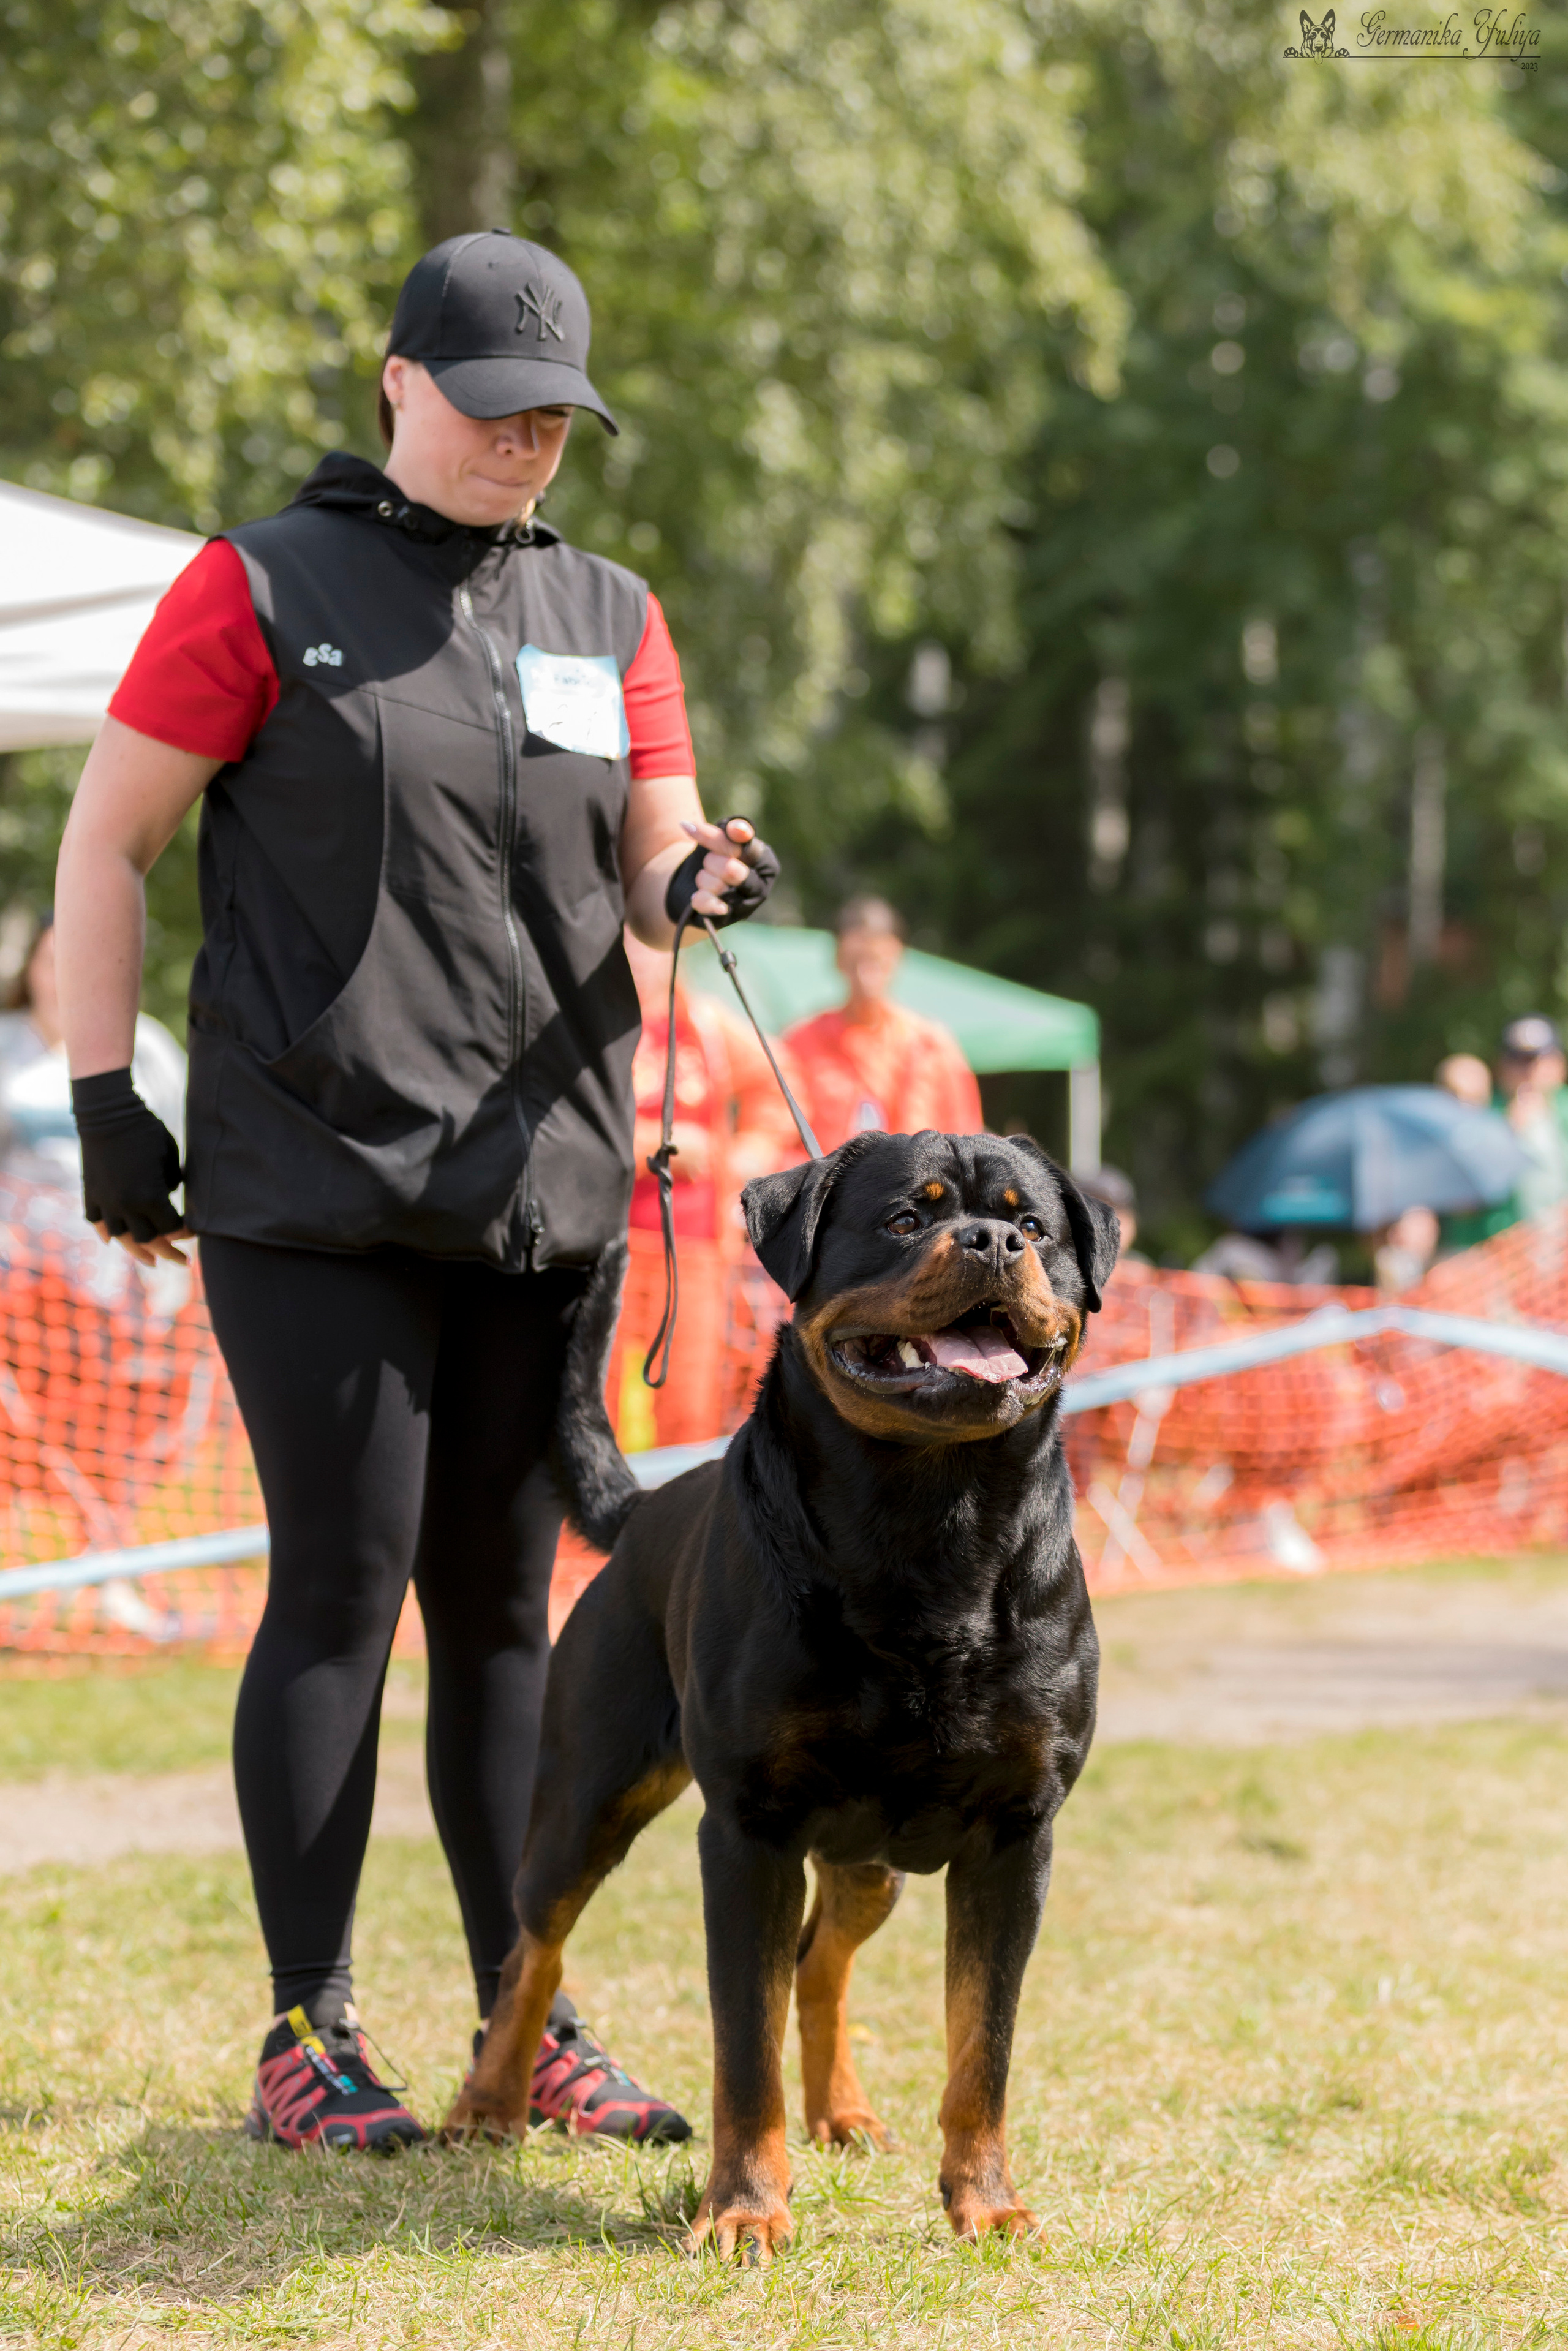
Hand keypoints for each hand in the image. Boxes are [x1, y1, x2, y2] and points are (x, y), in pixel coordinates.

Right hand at [72, 1068, 189, 1264]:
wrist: (107, 1114)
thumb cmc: (146, 1131)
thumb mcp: (170, 1157)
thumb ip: (171, 1183)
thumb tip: (169, 1197)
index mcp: (150, 1197)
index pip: (171, 1228)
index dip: (185, 1233)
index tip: (194, 1232)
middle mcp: (126, 1206)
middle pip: (149, 1241)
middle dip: (168, 1252)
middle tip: (183, 1262)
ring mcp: (105, 1201)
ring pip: (121, 1238)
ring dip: (137, 1251)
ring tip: (150, 1261)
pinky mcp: (90, 1193)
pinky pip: (96, 1222)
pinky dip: (105, 1233)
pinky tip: (112, 1241)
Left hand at [664, 817, 779, 929]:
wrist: (690, 883)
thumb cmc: (712, 855)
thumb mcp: (719, 836)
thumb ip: (729, 828)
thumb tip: (737, 828)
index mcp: (766, 862)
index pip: (742, 845)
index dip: (712, 837)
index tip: (688, 828)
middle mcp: (761, 886)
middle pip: (730, 869)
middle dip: (710, 862)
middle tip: (708, 861)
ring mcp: (745, 907)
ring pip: (716, 886)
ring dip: (702, 878)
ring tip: (706, 879)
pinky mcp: (727, 920)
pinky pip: (706, 904)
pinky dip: (698, 896)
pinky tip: (698, 894)